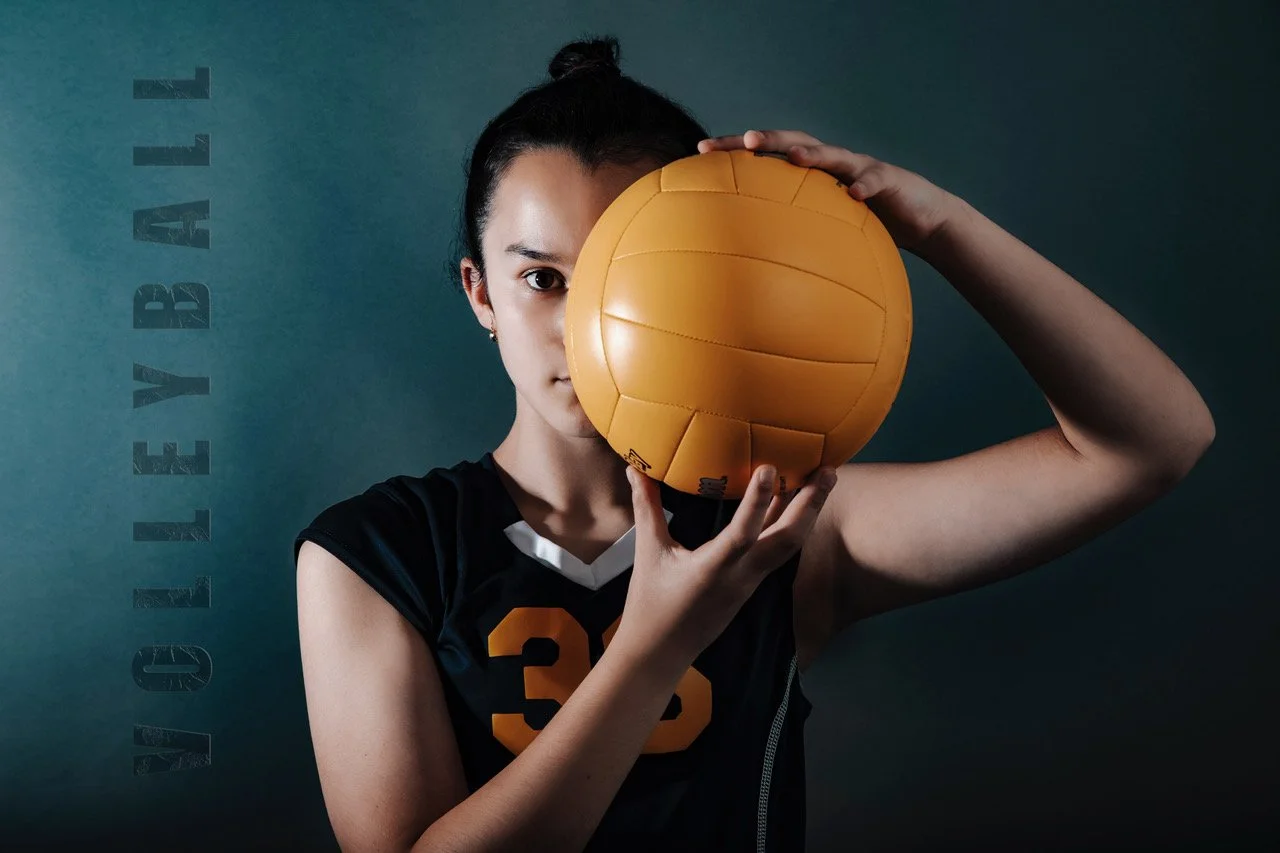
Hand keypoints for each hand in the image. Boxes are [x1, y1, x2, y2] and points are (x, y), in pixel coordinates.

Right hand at [611, 463, 837, 674]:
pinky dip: (790, 524)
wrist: (661, 653)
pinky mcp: (752, 585)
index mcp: (712, 569)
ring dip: (808, 513)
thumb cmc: (651, 604)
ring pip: (789, 546)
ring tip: (824, 479)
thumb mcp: (649, 552)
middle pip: (787, 541)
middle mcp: (740, 576)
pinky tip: (794, 502)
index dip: (757, 501)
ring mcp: (750, 582)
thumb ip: (646, 507)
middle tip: (829, 469)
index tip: (769, 468)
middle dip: (811, 504)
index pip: (742, 533)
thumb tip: (636, 469)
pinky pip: (778, 551)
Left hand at [698, 129, 958, 255]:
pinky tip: (853, 195)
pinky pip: (874, 182)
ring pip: (833, 156)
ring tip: (792, 156)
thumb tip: (743, 264)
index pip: (768, 154)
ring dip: (812, 154)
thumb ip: (791, 235)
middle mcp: (833, 163)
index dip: (736, 149)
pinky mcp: (889, 181)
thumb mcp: (824, 231)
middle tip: (743, 141)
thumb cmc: (866, 227)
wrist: (923, 219)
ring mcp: (861, 168)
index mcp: (812, 173)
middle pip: (794, 142)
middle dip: (767, 138)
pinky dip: (864, 187)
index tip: (700, 151)